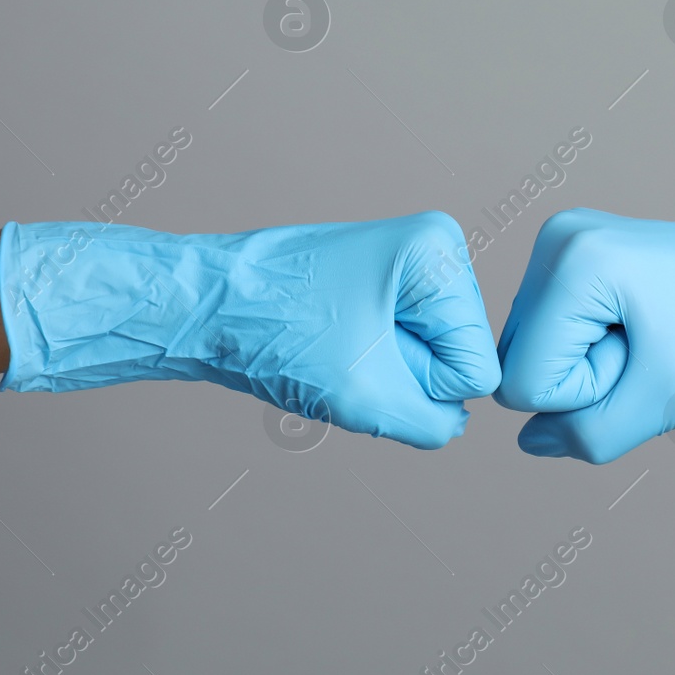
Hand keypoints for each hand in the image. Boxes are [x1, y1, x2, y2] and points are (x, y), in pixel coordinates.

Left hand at [0, 211, 499, 448]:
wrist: (198, 305)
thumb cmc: (272, 331)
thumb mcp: (364, 395)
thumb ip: (433, 424)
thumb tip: (452, 422)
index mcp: (439, 252)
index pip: (476, 367)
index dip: (423, 385)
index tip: (363, 357)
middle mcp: (434, 250)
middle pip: (455, 360)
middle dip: (403, 375)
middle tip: (343, 356)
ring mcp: (408, 267)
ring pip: (428, 361)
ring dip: (382, 374)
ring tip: (332, 350)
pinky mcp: (382, 287)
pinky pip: (400, 352)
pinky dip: (367, 366)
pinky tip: (329, 349)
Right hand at [493, 193, 674, 462]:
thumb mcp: (667, 400)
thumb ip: (588, 435)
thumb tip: (532, 440)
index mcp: (575, 262)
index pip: (524, 382)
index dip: (586, 396)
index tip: (648, 360)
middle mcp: (558, 238)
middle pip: (523, 361)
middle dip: (587, 377)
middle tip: (654, 349)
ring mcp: (565, 240)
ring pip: (536, 349)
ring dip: (593, 364)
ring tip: (654, 336)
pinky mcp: (578, 252)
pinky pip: (555, 331)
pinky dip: (596, 346)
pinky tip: (645, 327)